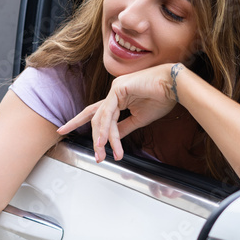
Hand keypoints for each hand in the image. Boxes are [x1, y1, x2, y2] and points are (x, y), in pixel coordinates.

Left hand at [58, 64, 179, 161]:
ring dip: (103, 138)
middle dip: (87, 131)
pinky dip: (106, 128)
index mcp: (118, 98)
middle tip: (82, 146)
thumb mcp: (139, 119)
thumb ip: (124, 128)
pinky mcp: (118, 88)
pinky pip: (109, 112)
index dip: (79, 121)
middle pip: (94, 116)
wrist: (175, 86)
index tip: (64, 130)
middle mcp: (114, 93)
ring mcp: (114, 89)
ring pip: (101, 118)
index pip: (96, 112)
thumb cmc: (161, 99)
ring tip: (102, 153)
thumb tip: (112, 138)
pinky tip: (104, 141)